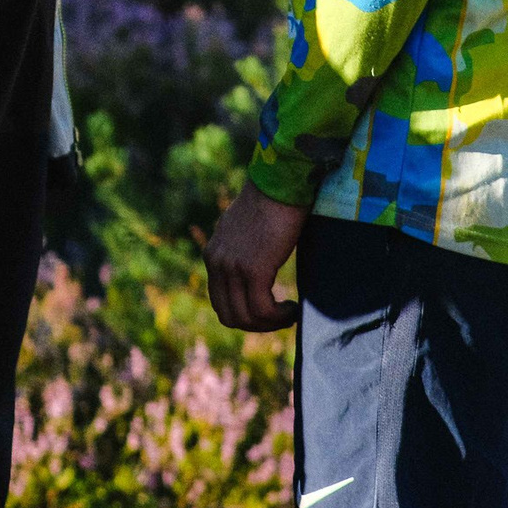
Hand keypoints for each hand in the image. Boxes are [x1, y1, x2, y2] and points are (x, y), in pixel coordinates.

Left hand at [204, 183, 306, 332]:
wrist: (280, 183)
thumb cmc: (271, 201)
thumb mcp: (244, 229)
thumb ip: (241, 250)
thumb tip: (254, 267)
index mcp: (213, 254)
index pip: (219, 301)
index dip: (243, 314)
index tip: (267, 312)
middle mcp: (217, 263)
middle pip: (229, 316)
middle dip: (256, 325)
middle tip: (280, 318)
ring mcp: (233, 268)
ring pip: (246, 318)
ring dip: (270, 324)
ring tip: (290, 314)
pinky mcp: (253, 270)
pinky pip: (263, 310)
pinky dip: (279, 317)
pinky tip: (293, 309)